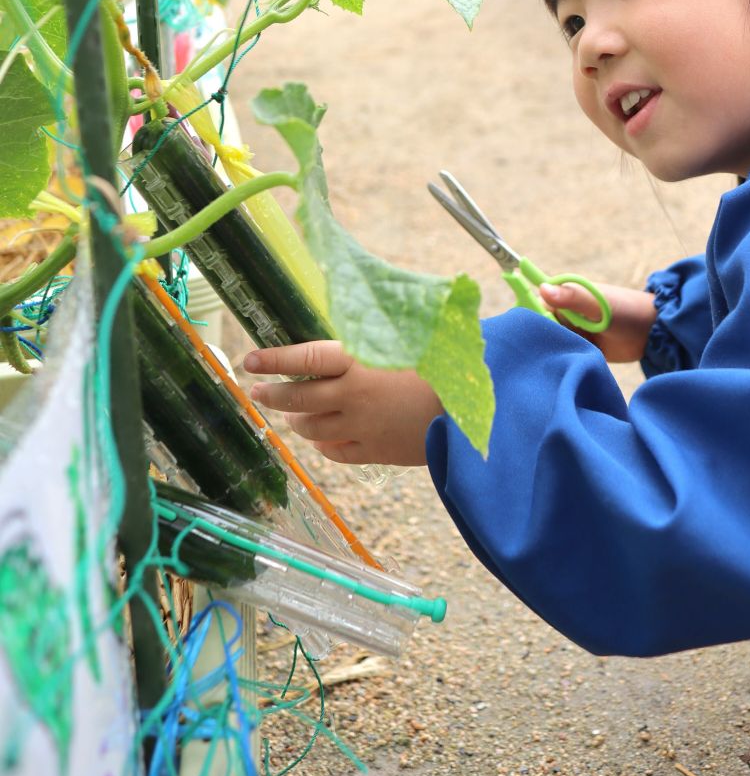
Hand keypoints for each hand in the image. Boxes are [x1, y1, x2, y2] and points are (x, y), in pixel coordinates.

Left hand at [243, 341, 443, 466]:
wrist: (472, 407)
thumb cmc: (442, 362)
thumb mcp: (407, 338)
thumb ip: (373, 335)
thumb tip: (351, 323)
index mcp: (360, 362)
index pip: (305, 358)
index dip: (275, 359)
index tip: (251, 360)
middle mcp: (354, 396)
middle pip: (299, 398)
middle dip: (273, 393)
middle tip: (259, 390)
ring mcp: (363, 427)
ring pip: (312, 428)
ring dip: (296, 419)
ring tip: (290, 413)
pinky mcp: (376, 451)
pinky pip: (336, 452)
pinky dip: (323, 445)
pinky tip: (321, 438)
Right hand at [536, 282, 656, 364]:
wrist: (652, 333)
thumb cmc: (626, 311)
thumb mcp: (598, 304)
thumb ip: (572, 298)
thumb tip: (542, 288)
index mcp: (565, 296)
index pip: (535, 307)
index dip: (530, 321)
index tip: (529, 337)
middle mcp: (565, 313)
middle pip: (541, 328)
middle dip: (541, 341)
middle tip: (543, 355)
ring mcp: (573, 332)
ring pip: (552, 344)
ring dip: (552, 352)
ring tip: (553, 363)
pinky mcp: (580, 348)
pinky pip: (564, 355)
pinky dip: (562, 361)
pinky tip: (561, 369)